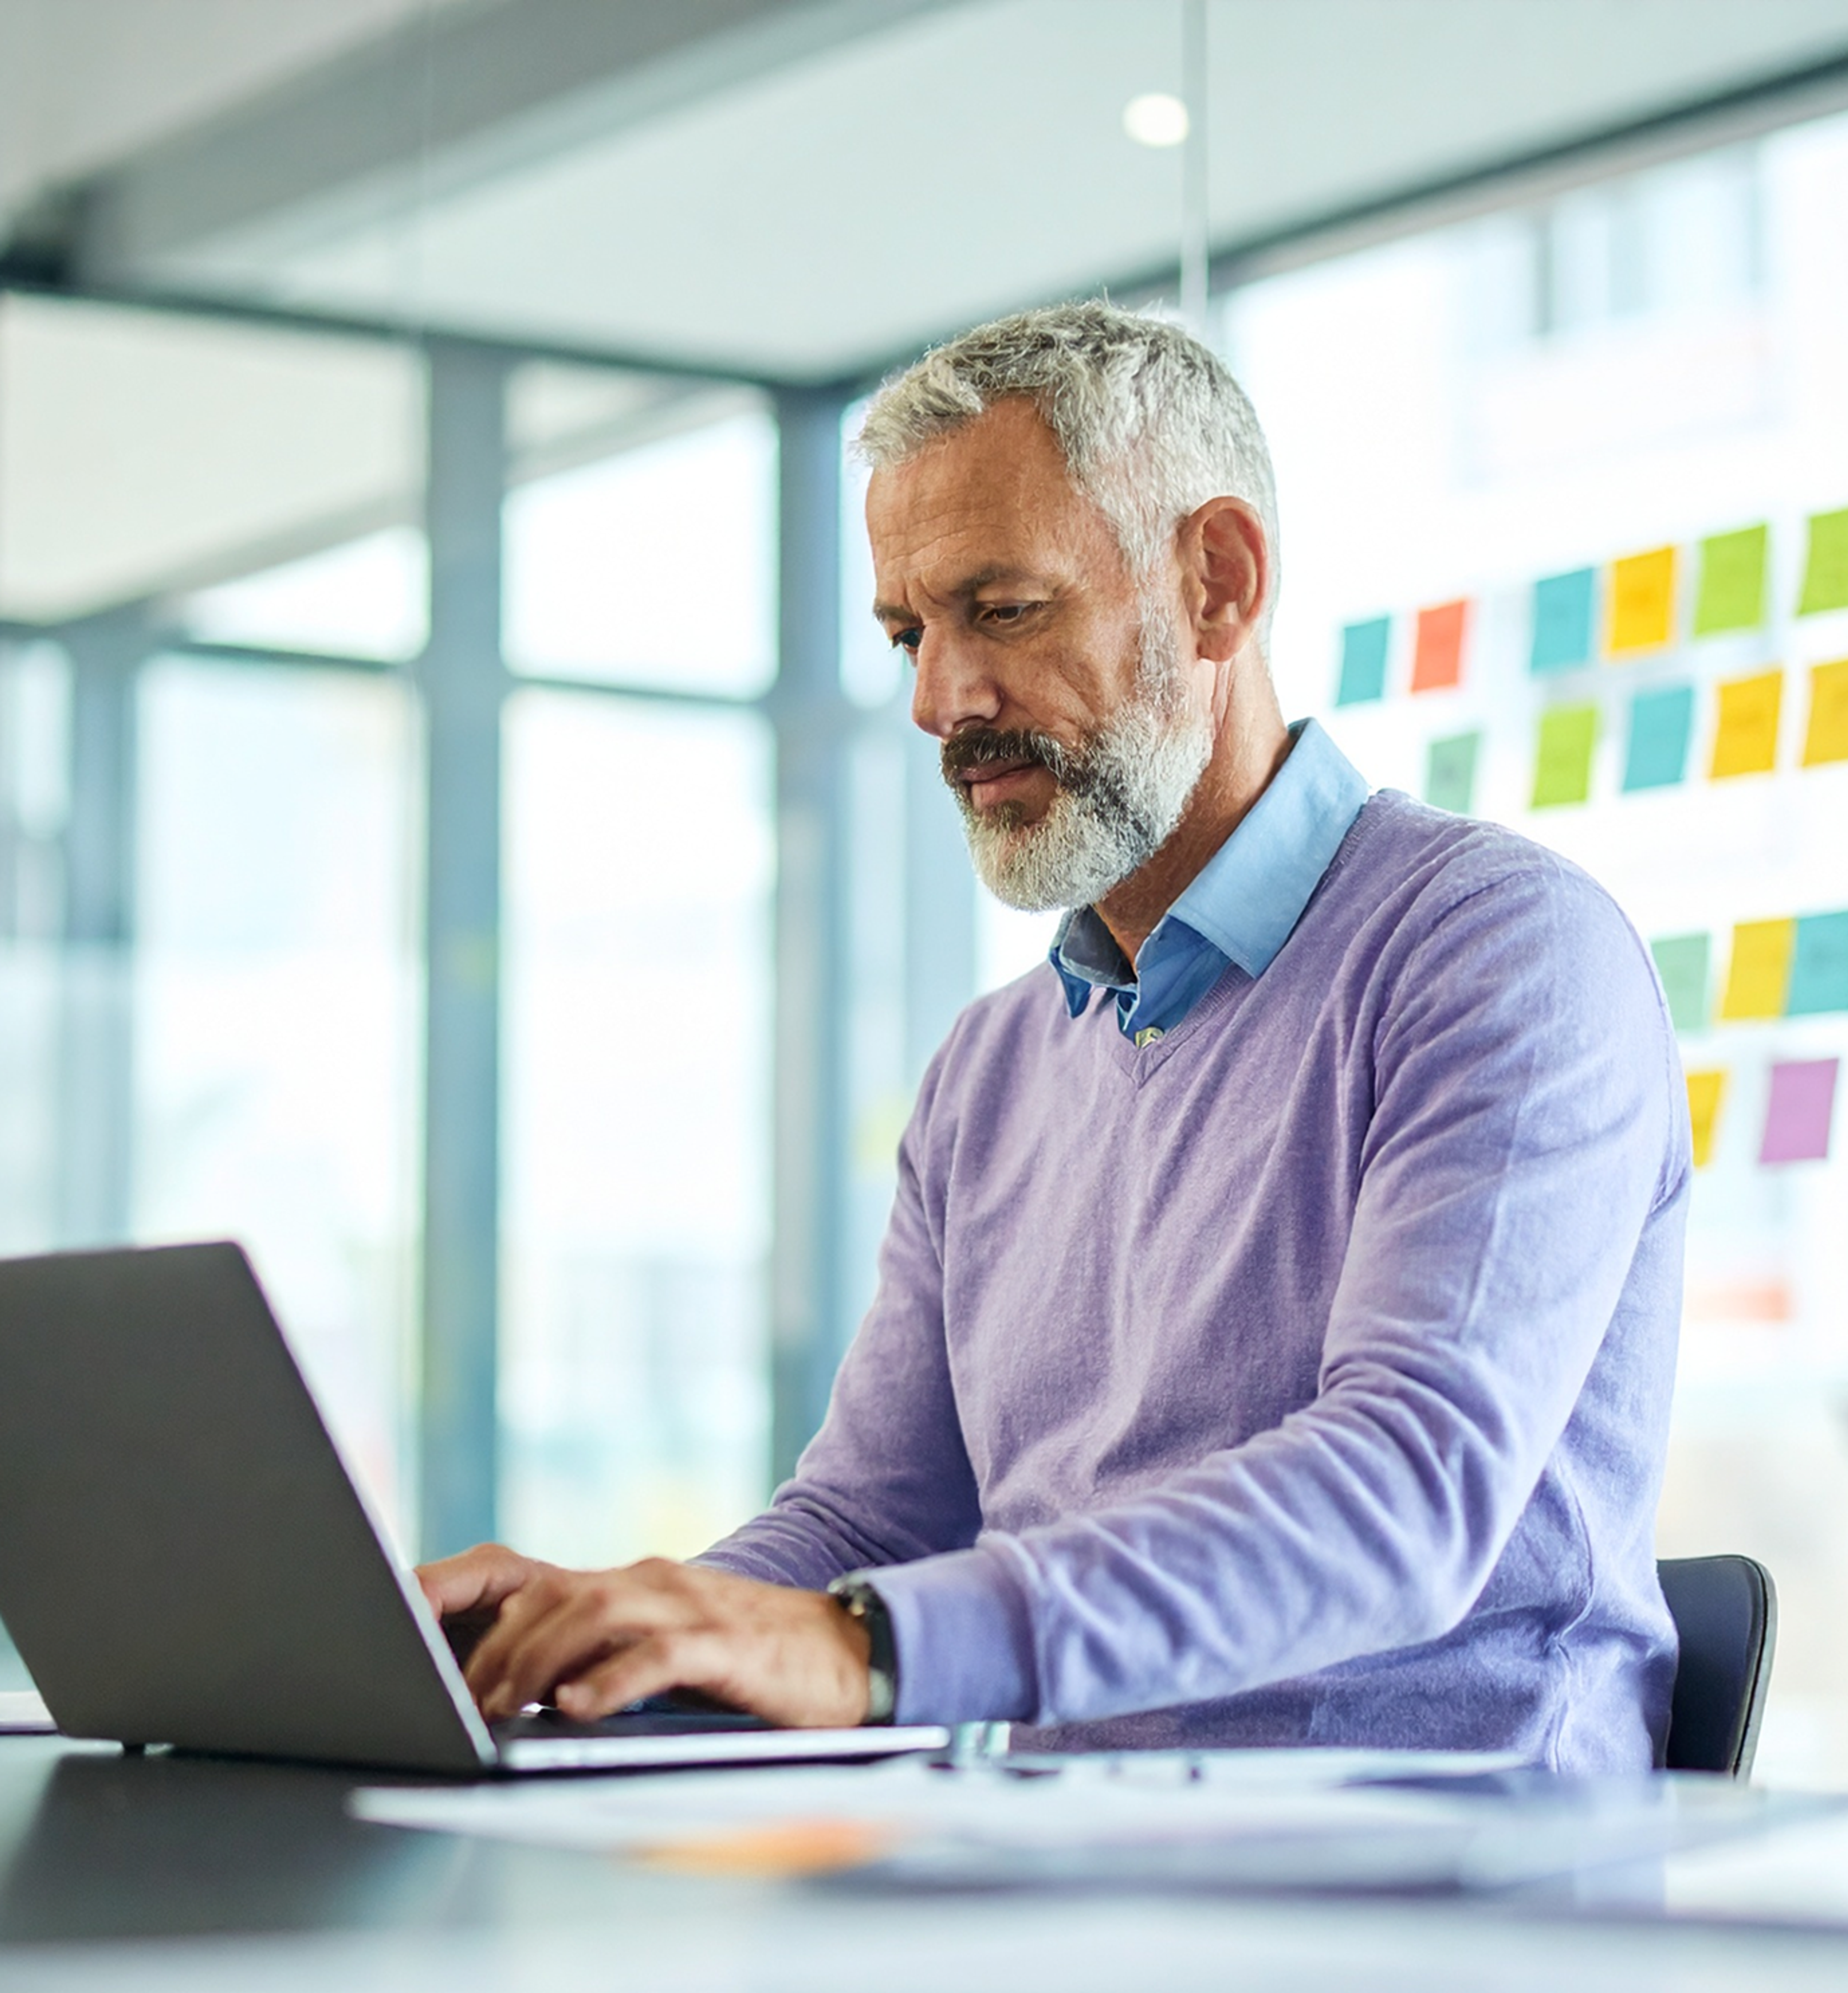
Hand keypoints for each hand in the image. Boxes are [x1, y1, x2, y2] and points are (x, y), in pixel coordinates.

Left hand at [415, 1544, 872, 1727]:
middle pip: (547, 1596)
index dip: (458, 1593)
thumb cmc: (742, 1659)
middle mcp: (647, 1581)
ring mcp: (687, 1606)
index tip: (404, 1625)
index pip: (522, 1573)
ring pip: (592, 1615)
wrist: (844, 1650)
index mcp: (623, 1582)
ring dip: (535, 1665)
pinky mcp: (726, 1644)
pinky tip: (577, 1708)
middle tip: (453, 1707)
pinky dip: (612, 1681)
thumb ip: (595, 1652)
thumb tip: (509, 1686)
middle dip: (490, 1652)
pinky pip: (659, 1655)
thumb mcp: (656, 1647)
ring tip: (498, 1710)